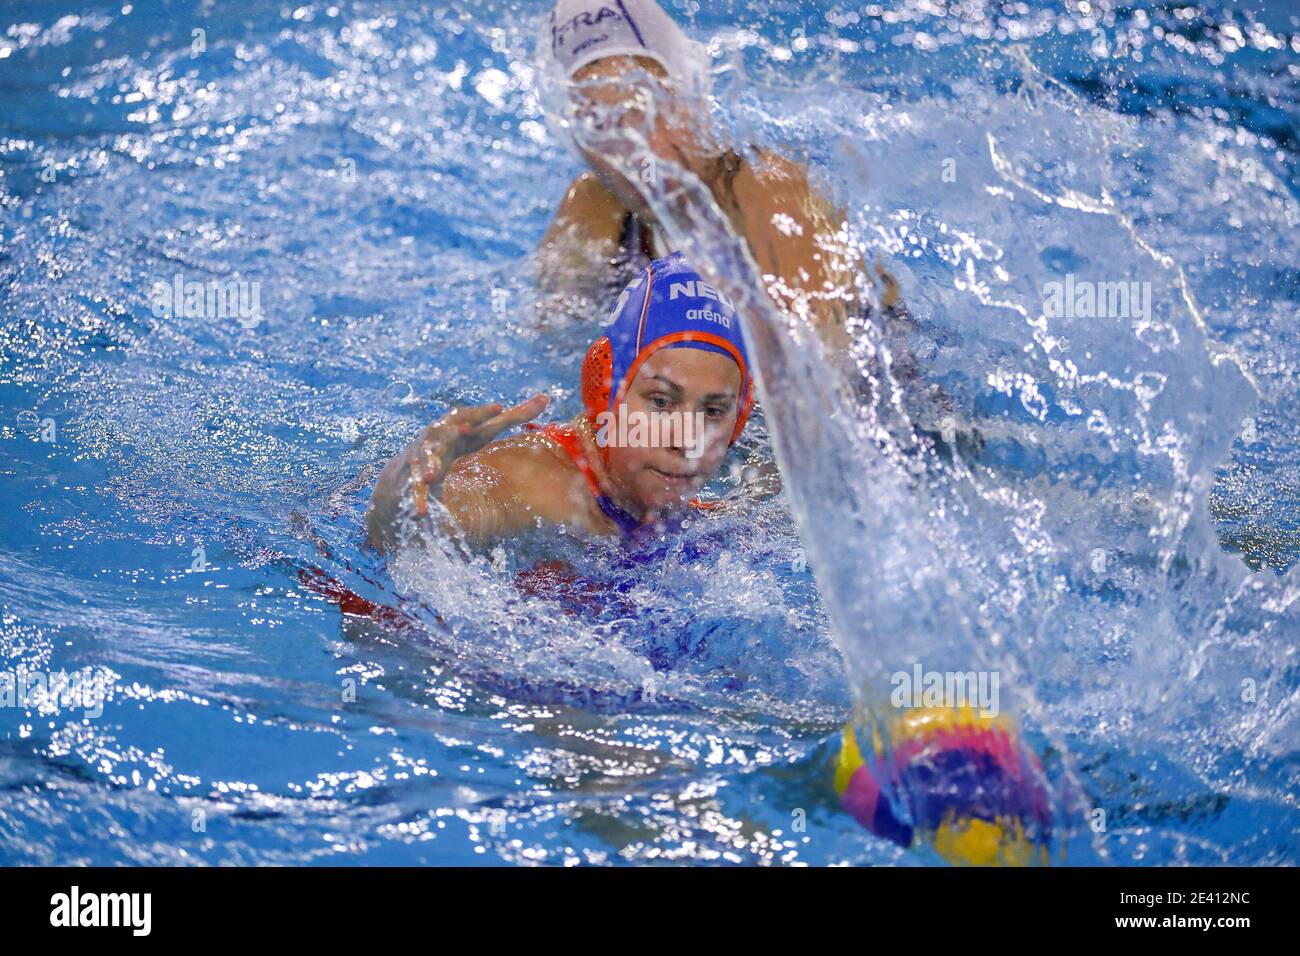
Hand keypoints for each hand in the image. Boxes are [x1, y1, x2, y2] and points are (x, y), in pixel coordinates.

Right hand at [406, 393, 549, 515]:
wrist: (417, 457)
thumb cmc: (460, 440)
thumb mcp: (484, 429)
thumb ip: (513, 416)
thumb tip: (546, 398)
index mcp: (456, 422)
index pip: (471, 414)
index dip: (483, 411)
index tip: (499, 408)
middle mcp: (438, 434)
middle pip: (445, 430)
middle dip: (452, 430)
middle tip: (465, 428)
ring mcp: (423, 454)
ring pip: (425, 458)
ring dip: (428, 466)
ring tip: (430, 476)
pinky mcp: (413, 476)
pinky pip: (415, 488)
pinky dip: (417, 499)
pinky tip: (422, 513)